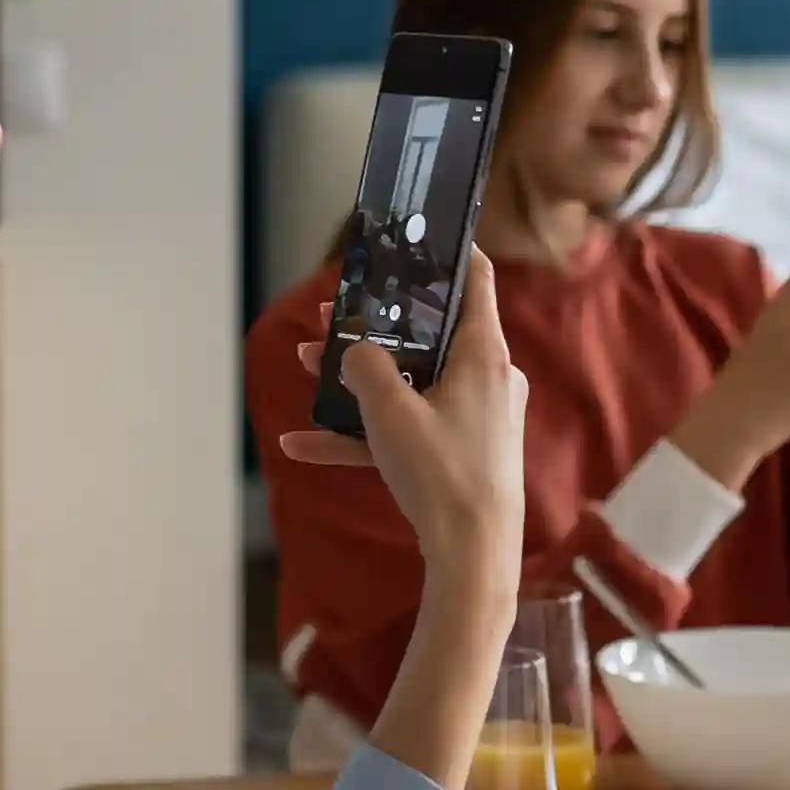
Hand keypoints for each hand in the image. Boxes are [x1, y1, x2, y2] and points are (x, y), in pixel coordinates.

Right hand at [281, 249, 527, 586]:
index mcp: (483, 353)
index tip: (420, 234)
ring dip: (359, 376)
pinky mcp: (461, 453)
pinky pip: (406, 430)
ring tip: (307, 364)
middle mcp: (487, 378)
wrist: (474, 555)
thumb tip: (354, 351)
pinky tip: (302, 444)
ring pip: (411, 382)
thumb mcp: (390, 410)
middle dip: (374, 324)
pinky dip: (362, 433)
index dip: (448, 251)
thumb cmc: (443, 474)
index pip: (474, 280)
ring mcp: (476, 418)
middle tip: (331, 312)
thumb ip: (365, 366)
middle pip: (428, 332)